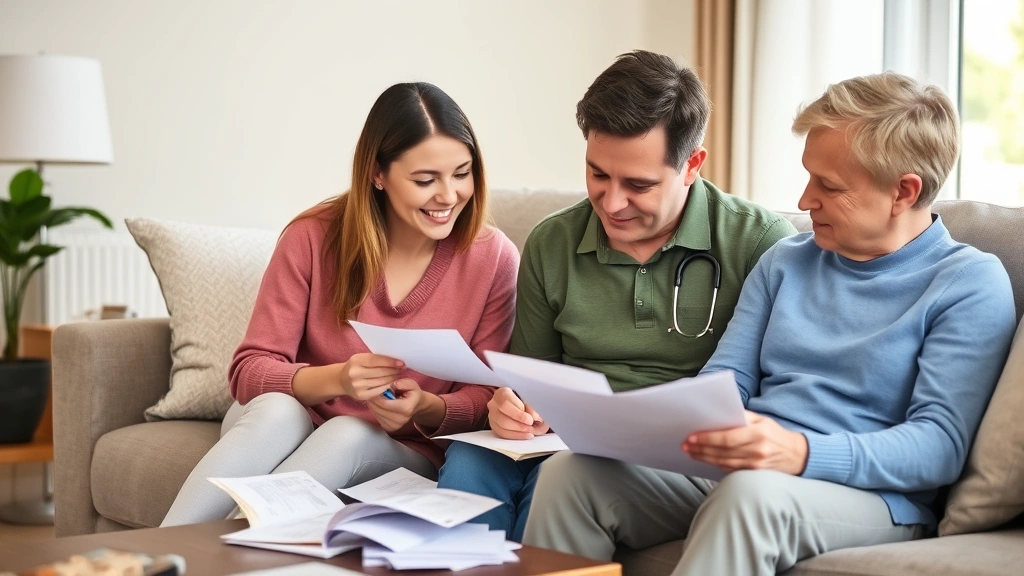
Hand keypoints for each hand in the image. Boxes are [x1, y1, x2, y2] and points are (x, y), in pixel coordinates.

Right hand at [339, 353, 404, 400]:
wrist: (341, 380)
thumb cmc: (356, 367)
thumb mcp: (362, 358)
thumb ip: (375, 359)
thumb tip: (396, 361)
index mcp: (356, 360)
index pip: (376, 360)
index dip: (390, 362)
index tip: (401, 363)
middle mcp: (355, 374)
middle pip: (380, 372)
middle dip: (394, 370)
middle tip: (402, 369)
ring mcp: (357, 386)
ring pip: (381, 382)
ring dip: (393, 378)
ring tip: (399, 375)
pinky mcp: (361, 396)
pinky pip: (379, 391)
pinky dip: (387, 386)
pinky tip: (392, 383)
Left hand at [367, 378, 444, 431]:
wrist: (417, 406)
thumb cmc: (413, 393)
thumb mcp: (411, 384)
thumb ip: (402, 383)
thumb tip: (392, 385)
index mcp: (406, 408)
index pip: (384, 403)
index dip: (376, 395)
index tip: (375, 387)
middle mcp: (400, 420)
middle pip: (378, 409)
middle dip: (373, 399)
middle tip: (374, 391)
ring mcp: (395, 426)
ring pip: (376, 414)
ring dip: (374, 404)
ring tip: (379, 397)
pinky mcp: (390, 428)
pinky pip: (377, 418)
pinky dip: (376, 410)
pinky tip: (381, 404)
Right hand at [487, 387, 548, 439]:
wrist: (515, 401)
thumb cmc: (522, 397)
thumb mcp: (527, 398)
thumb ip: (531, 407)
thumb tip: (536, 418)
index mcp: (502, 393)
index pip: (506, 404)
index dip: (519, 414)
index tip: (531, 420)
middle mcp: (494, 404)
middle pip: (503, 418)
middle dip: (519, 425)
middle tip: (531, 427)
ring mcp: (492, 416)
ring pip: (502, 427)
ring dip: (519, 431)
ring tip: (531, 431)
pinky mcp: (495, 425)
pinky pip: (503, 434)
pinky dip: (516, 435)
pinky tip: (526, 435)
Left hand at [682, 411, 808, 474]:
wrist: (798, 455)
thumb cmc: (775, 433)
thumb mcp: (761, 419)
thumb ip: (741, 416)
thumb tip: (717, 414)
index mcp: (758, 434)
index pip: (728, 438)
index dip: (707, 438)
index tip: (691, 437)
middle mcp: (757, 451)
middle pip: (722, 451)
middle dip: (701, 448)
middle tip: (685, 445)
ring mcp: (756, 465)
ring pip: (723, 462)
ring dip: (704, 458)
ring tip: (691, 452)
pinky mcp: (754, 474)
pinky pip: (730, 470)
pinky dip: (716, 464)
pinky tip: (705, 459)